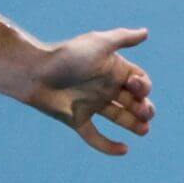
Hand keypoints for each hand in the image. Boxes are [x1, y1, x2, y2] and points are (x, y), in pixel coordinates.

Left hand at [25, 28, 154, 155]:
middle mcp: (105, 88)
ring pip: (119, 118)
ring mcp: (92, 105)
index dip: (143, 87)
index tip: (135, 86)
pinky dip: (108, 146)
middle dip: (144, 109)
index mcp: (113, 70)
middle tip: (144, 113)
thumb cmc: (68, 56)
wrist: (37, 73)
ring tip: (143, 130)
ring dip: (133, 125)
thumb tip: (146, 32)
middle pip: (133, 102)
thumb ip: (123, 38)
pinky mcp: (78, 120)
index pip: (139, 82)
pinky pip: (95, 137)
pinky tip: (124, 150)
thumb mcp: (99, 43)